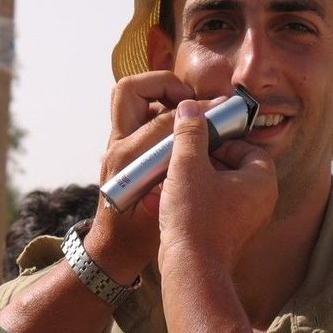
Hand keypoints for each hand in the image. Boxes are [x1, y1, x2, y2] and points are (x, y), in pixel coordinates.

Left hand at [83, 71, 193, 283]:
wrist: (112, 249)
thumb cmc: (139, 236)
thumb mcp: (165, 210)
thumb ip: (183, 175)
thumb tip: (212, 141)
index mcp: (128, 160)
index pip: (164, 120)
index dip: (197, 111)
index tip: (221, 109)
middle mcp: (117, 146)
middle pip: (130, 89)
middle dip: (163, 83)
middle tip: (190, 99)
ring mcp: (115, 144)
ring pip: (129, 96)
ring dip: (159, 92)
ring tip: (187, 107)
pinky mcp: (120, 147)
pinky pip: (136, 113)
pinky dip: (158, 109)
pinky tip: (181, 127)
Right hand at [158, 99, 277, 273]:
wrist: (191, 270)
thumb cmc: (195, 219)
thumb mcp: (188, 166)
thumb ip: (190, 133)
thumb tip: (190, 108)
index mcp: (261, 181)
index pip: (247, 146)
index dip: (221, 140)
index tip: (198, 140)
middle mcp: (261, 202)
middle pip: (233, 166)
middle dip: (205, 159)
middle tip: (181, 156)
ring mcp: (246, 222)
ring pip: (221, 187)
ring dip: (196, 179)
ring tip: (172, 177)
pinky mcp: (229, 236)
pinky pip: (215, 207)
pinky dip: (196, 199)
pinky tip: (171, 199)